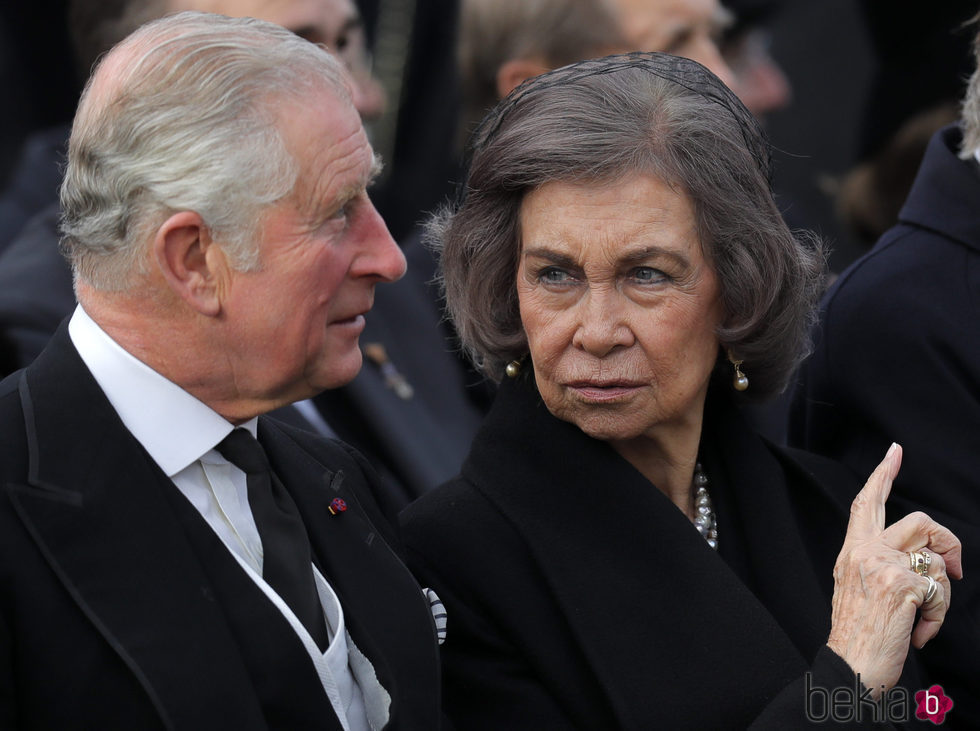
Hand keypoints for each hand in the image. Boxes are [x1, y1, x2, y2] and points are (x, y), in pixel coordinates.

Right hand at [826, 443, 961, 695]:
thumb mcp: (859, 590)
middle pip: (918, 521)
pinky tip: (920, 632)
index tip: (894, 452)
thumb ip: (881, 566)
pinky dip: (938, 617)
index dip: (882, 475)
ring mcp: (882, 566)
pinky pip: (940, 591)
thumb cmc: (857, 636)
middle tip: (954, 567)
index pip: (866, 504)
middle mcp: (863, 552)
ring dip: (942, 590)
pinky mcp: (902, 584)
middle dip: (947, 540)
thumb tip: (926, 562)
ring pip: (935, 556)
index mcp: (851, 552)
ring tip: (924, 616)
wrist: (850, 666)